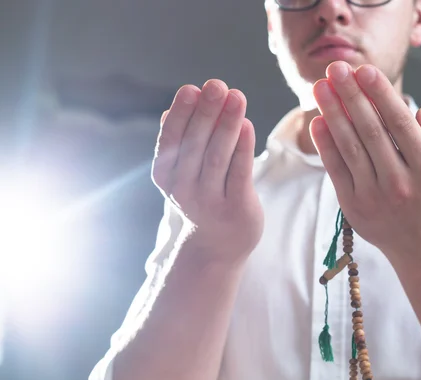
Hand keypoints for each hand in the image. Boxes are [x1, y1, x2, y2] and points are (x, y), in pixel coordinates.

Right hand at [152, 81, 263, 264]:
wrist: (215, 247)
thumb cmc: (201, 197)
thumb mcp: (183, 173)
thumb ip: (180, 143)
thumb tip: (170, 112)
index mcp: (166, 176)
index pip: (171, 140)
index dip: (181, 114)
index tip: (191, 88)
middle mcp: (184, 190)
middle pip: (195, 145)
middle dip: (206, 112)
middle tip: (216, 84)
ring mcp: (210, 202)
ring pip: (218, 157)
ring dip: (227, 124)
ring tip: (236, 96)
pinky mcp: (237, 208)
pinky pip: (240, 173)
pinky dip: (243, 148)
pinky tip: (247, 125)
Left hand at [310, 61, 420, 266]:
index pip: (401, 124)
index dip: (380, 94)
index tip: (364, 69)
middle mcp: (402, 184)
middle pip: (370, 131)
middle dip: (351, 96)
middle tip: (336, 68)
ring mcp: (375, 197)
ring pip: (350, 147)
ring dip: (333, 113)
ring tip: (321, 86)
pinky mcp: (353, 207)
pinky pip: (336, 170)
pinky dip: (325, 144)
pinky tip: (318, 120)